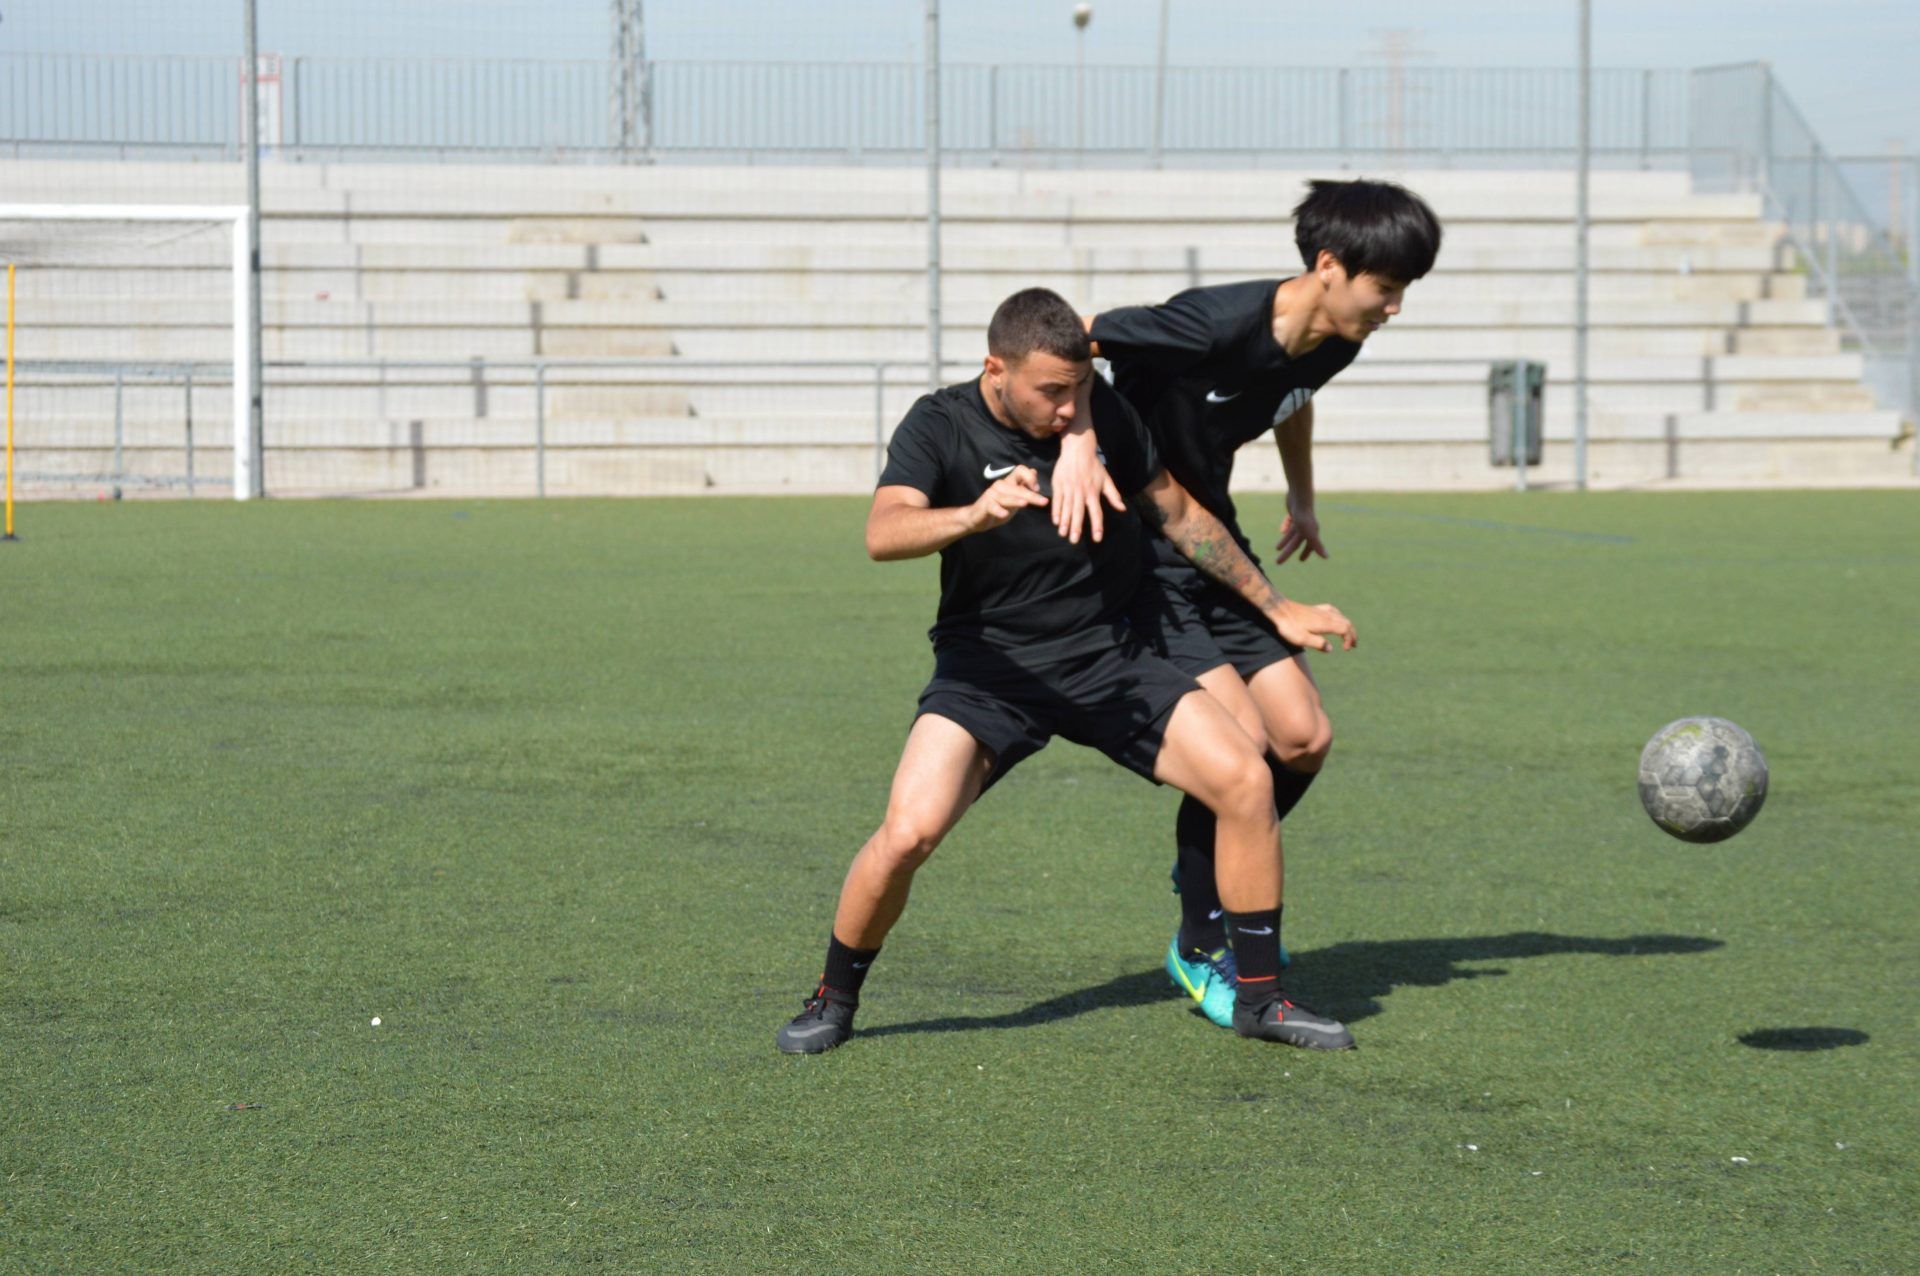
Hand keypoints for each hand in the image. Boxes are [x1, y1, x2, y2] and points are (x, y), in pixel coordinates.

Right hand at [966, 466, 1047, 532]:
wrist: (977, 518)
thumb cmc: (998, 507)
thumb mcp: (1014, 497)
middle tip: (1044, 502)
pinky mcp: (985, 505)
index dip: (1030, 477)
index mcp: (1009, 482)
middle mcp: (1001, 485)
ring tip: (1025, 504)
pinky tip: (1004, 514)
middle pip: (1018, 488)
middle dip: (1032, 495)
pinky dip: (999, 510)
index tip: (1038, 488)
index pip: (1020, 470)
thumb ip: (1023, 487)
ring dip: (1016, 501)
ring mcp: (992, 494)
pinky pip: (993, 507)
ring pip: (1007, 497)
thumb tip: (1034, 471)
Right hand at [1051, 415, 1125, 544]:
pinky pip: (1057, 500)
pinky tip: (1056, 521)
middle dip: (1076, 527)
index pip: (1096, 512)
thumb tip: (1122, 509)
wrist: (1078, 449)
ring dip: (1064, 521)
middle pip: (1079, 512)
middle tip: (1074, 541)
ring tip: (1063, 534)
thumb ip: (1114, 495)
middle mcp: (1081, 492)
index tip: (1097, 539)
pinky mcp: (1059, 484)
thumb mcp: (1106, 480)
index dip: (1097, 526)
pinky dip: (1056, 511)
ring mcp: (1069, 488)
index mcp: (1093, 492)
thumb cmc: (1094, 465)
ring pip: (1067, 508)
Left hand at [1268, 599, 1355, 652]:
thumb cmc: (1289, 627)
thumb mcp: (1302, 640)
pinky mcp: (1315, 609)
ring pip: (1341, 617)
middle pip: (1346, 623)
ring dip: (1347, 626)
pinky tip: (1336, 619)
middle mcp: (1326, 615)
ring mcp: (1321, 611)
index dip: (1349, 639)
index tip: (1346, 649)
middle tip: (1353, 645)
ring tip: (1348, 635)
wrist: (1279, 610)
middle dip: (1352, 634)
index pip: (1345, 630)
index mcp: (1326, 624)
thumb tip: (1330, 648)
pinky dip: (1339, 617)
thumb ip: (1318, 644)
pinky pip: (1333, 611)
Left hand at [1275, 497, 1327, 563]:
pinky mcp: (1294, 513)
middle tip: (1278, 562)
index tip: (1301, 560)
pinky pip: (1290, 522)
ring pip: (1291, 533)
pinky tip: (1282, 530)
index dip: (1305, 553)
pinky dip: (1286, 527)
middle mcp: (1307, 527)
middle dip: (1287, 552)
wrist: (1300, 497)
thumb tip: (1327, 557)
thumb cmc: (1305, 516)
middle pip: (1295, 543)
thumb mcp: (1310, 533)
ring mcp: (1300, 520)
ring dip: (1285, 541)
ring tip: (1277, 549)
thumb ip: (1317, 545)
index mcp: (1311, 533)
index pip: (1309, 546)